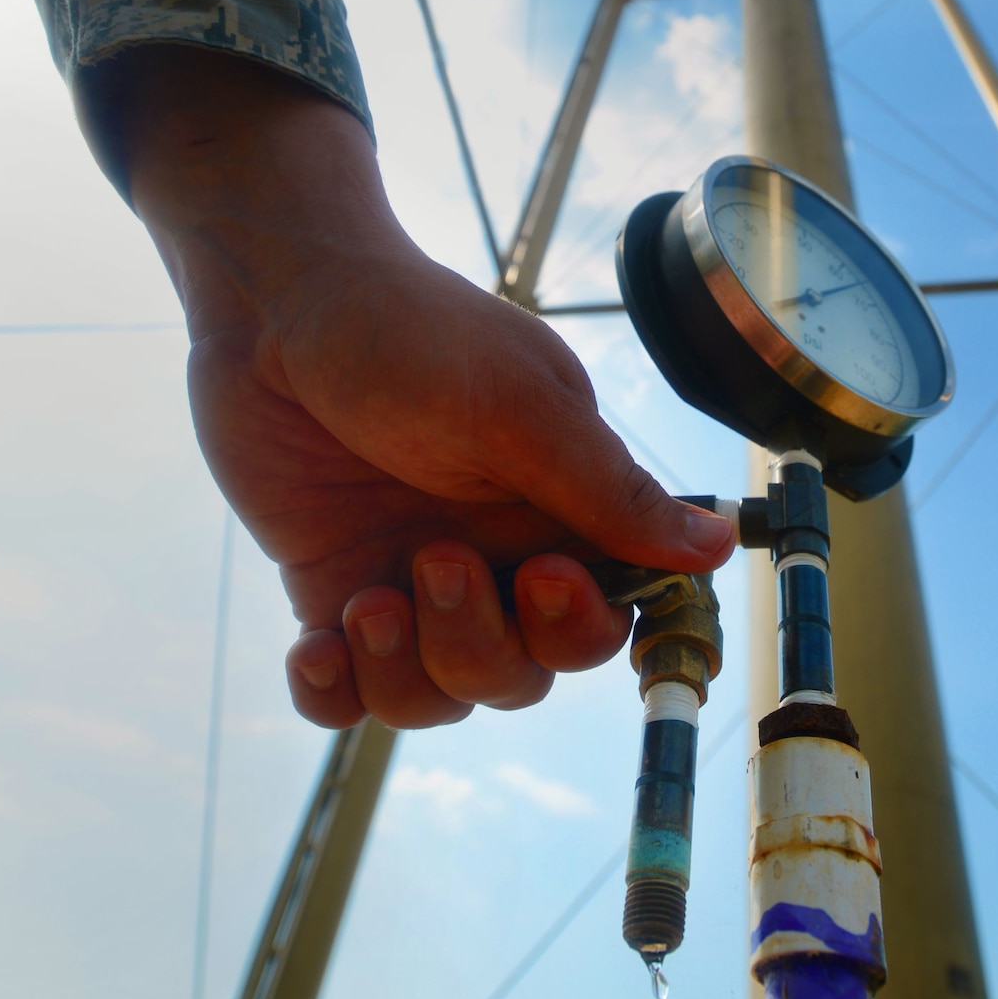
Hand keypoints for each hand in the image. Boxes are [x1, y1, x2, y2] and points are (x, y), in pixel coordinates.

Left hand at [109, 49, 733, 730]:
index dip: (578, 627)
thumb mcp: (519, 407)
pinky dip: (334, 692)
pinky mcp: (332, 593)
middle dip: (479, 644)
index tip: (540, 575)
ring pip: (438, 695)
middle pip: (520, 674)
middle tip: (433, 559)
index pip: (601, 621)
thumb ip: (611, 490)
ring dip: (406, 671)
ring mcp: (410, 581)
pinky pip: (347, 696)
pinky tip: (317, 646)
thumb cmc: (408, 330)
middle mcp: (490, 557)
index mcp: (556, 512)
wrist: (276, 301)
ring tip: (368, 600)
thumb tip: (721, 545)